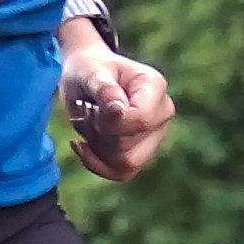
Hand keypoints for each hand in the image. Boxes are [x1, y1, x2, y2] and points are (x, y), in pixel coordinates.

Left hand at [61, 37, 176, 181]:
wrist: (84, 76)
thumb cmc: (88, 69)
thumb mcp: (90, 72)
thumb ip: (104, 90)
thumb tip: (119, 111)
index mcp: (155, 86)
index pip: (141, 121)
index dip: (110, 123)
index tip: (92, 108)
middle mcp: (162, 113)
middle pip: (130, 147)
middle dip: (100, 134)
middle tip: (87, 111)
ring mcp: (155, 135)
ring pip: (126, 164)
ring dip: (97, 148)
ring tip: (88, 124)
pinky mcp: (141, 152)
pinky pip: (121, 173)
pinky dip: (96, 163)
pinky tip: (82, 145)